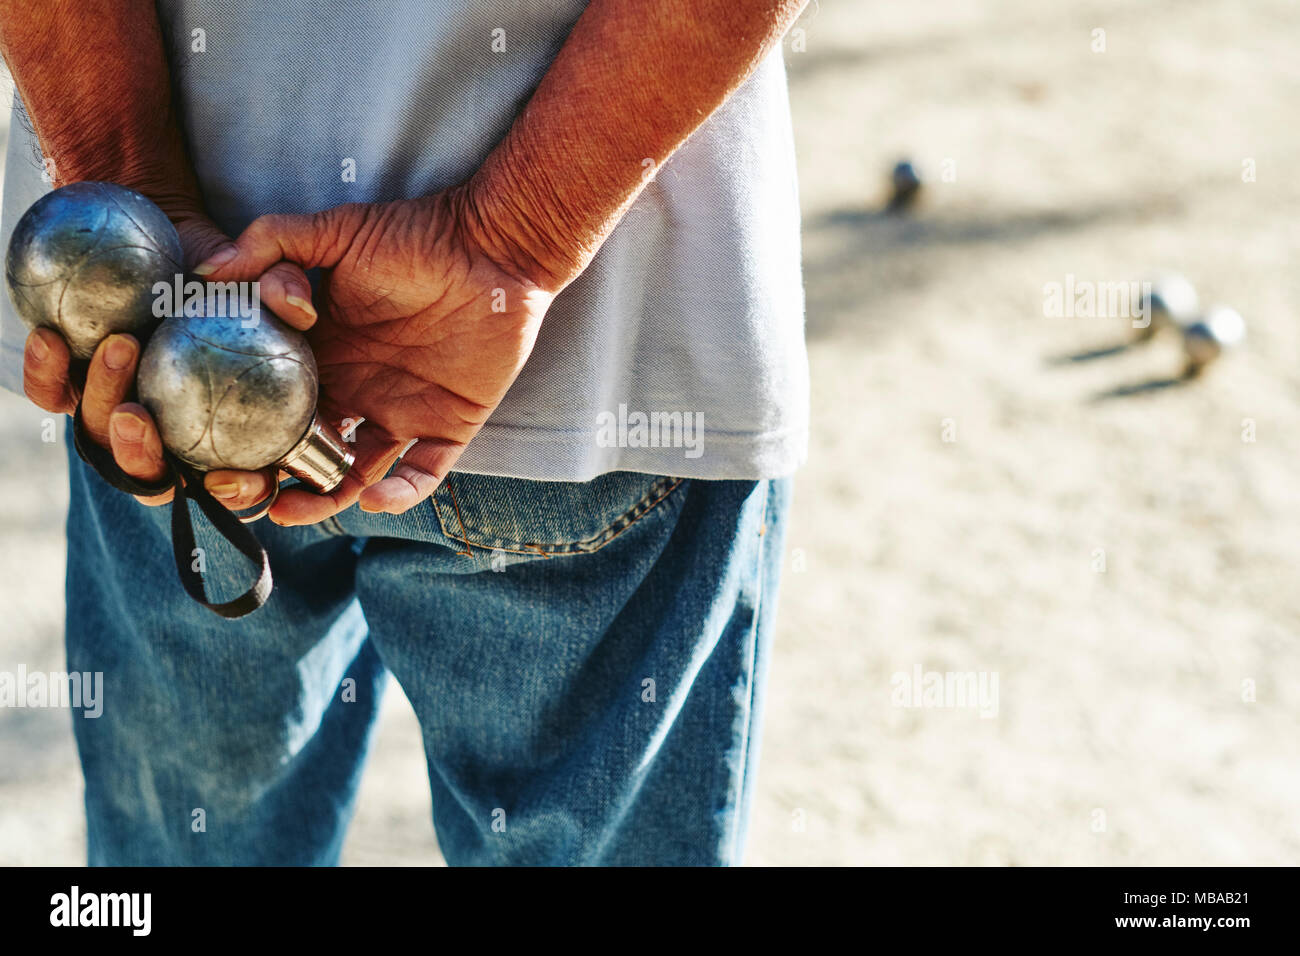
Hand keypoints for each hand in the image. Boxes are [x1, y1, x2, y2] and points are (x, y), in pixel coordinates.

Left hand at [22, 209, 317, 509]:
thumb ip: (289, 287)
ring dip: (101, 402)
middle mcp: (178, 437)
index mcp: (237, 434)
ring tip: (118, 348)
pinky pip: (54, 393)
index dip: (240, 495)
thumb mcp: (274, 274)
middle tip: (136, 418)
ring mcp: (125, 414)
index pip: (245, 485)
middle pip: (158, 480)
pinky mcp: (80, 384)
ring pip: (101, 439)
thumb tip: (296, 306)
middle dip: (142, 463)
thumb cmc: (237, 272)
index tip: (226, 478)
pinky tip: (49, 336)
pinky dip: (47, 372)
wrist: (181, 243)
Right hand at [195, 187, 553, 523]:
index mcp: (321, 353)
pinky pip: (421, 474)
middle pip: (302, 450)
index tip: (207, 448)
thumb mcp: (336, 232)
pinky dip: (399, 493)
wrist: (493, 246)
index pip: (271, 403)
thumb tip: (207, 272)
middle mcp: (355, 390)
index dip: (242, 429)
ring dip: (323, 500)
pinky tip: (374, 496)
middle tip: (242, 492)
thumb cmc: (416, 235)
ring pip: (353, 474)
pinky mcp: (448, 426)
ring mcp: (399, 411)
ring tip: (292, 509)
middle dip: (269, 479)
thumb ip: (272, 245)